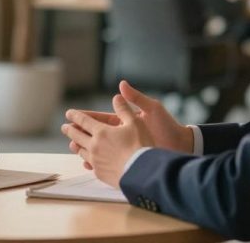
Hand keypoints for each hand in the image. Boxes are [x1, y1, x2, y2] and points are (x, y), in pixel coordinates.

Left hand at [63, 94, 153, 186]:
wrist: (142, 173)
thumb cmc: (140, 146)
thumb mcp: (135, 123)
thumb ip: (124, 109)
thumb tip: (117, 97)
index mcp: (101, 132)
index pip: (83, 121)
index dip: (75, 115)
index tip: (68, 113)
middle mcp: (94, 146)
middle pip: (77, 136)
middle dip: (69, 130)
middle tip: (64, 127)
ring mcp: (95, 161)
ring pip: (81, 151)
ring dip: (76, 146)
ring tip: (73, 144)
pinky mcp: (99, 173)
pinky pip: (89, 165)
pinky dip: (86, 160)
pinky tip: (86, 161)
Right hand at [67, 81, 191, 168]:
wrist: (182, 145)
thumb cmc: (167, 126)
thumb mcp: (152, 108)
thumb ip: (135, 98)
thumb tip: (121, 85)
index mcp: (125, 121)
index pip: (101, 118)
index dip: (86, 117)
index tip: (72, 115)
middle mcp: (122, 134)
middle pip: (97, 134)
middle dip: (81, 133)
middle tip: (67, 133)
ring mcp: (124, 148)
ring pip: (100, 148)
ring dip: (86, 148)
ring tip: (73, 149)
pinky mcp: (128, 160)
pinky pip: (108, 162)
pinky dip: (97, 163)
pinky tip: (88, 165)